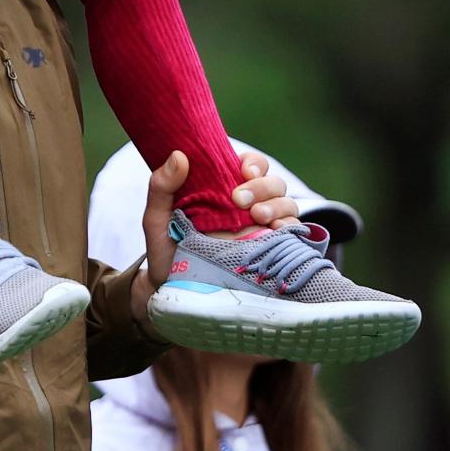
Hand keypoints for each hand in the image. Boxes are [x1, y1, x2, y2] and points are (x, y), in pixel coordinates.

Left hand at [129, 150, 298, 331]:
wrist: (174, 294)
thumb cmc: (166, 253)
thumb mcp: (157, 218)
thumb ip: (161, 186)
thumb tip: (179, 156)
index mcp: (222, 191)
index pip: (248, 166)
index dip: (253, 162)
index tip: (242, 169)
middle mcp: (246, 208)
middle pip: (272, 182)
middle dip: (262, 184)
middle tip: (239, 199)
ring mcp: (260, 229)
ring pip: (286, 203)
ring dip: (276, 204)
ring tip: (257, 216)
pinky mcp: (270, 252)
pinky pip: (293, 234)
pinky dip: (290, 226)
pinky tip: (275, 230)